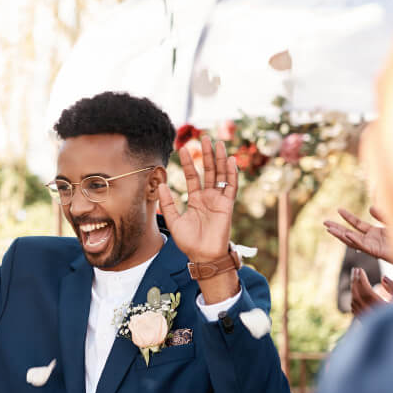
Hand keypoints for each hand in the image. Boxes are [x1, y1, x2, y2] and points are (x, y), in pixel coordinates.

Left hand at [158, 133, 237, 263]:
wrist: (202, 255)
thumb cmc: (188, 242)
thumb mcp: (173, 221)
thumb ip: (167, 204)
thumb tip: (161, 185)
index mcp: (195, 199)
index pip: (193, 176)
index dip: (189, 163)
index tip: (183, 149)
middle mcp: (208, 197)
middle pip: (208, 170)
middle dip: (206, 154)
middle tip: (203, 137)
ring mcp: (219, 200)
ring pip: (221, 174)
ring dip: (220, 159)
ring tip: (217, 143)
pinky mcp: (227, 205)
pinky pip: (231, 186)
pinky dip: (232, 173)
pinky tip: (231, 160)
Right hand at [325, 206, 392, 267]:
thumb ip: (382, 215)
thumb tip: (370, 208)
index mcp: (375, 233)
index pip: (357, 224)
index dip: (348, 217)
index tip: (339, 210)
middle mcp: (371, 240)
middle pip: (350, 233)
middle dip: (337, 228)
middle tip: (324, 222)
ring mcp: (373, 246)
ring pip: (353, 241)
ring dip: (340, 235)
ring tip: (329, 229)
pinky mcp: (378, 252)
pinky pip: (363, 246)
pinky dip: (355, 240)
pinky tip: (347, 235)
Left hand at [349, 267, 392, 317]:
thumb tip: (383, 278)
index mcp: (384, 310)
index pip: (367, 293)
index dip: (362, 280)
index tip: (360, 269)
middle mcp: (374, 317)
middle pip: (358, 297)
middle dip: (355, 282)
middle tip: (355, 269)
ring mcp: (368, 322)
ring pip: (355, 303)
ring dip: (353, 288)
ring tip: (355, 277)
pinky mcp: (367, 324)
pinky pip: (355, 309)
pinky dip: (354, 298)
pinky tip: (356, 290)